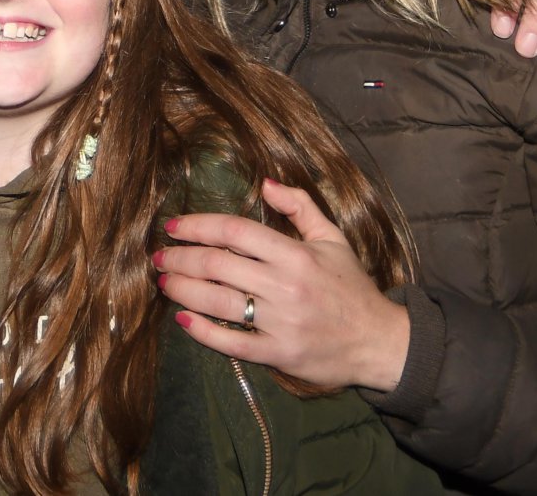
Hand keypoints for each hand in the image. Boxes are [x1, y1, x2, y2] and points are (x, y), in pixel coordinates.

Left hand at [154, 180, 408, 392]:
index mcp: (295, 254)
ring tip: (163, 283)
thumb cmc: (351, 286)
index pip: (235, 232)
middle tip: (158, 257)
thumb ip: (300, 207)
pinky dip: (203, 331)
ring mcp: (280, 322)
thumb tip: (265, 183)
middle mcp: (284, 286)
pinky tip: (183, 319)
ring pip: (219, 302)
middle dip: (181, 258)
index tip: (173, 227)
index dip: (198, 226)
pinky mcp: (278, 354)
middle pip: (218, 265)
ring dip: (183, 290)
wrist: (379, 341)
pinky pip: (232, 343)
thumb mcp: (332, 239)